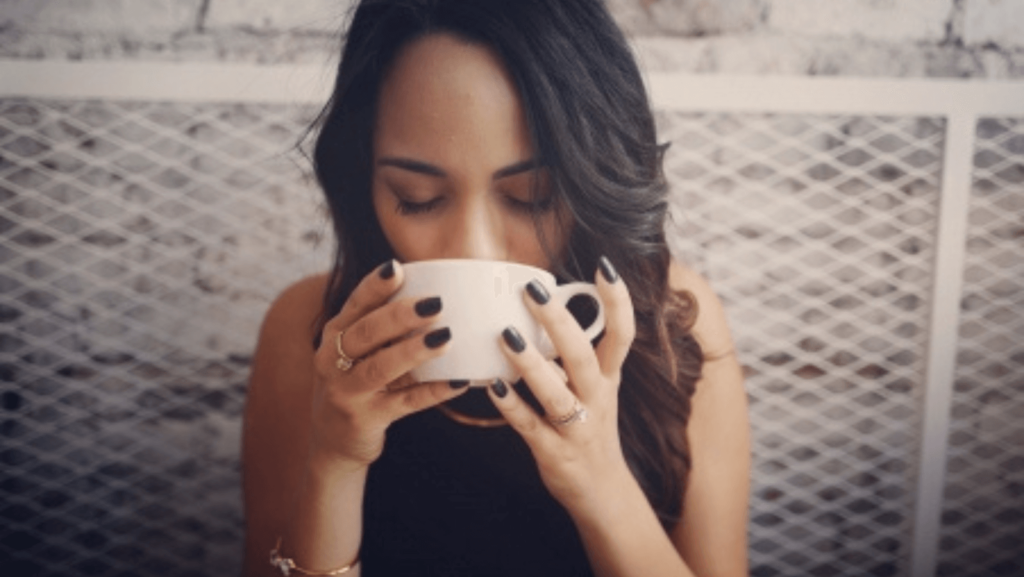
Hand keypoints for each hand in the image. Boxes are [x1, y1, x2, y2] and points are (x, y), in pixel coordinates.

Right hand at [309, 260, 468, 468]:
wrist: (333, 440)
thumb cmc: (357, 382)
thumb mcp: (359, 352)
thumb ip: (385, 328)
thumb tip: (438, 295)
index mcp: (335, 335)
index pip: (355, 304)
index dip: (375, 286)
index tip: (397, 268)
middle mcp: (333, 360)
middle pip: (367, 332)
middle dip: (400, 315)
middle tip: (436, 303)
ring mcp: (347, 392)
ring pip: (381, 367)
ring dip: (414, 351)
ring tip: (446, 338)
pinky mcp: (366, 419)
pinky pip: (406, 403)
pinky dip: (434, 391)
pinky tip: (459, 381)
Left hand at [487, 257, 636, 513]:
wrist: (602, 492)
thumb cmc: (590, 427)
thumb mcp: (597, 388)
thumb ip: (576, 354)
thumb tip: (548, 308)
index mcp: (609, 379)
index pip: (623, 335)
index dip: (618, 302)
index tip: (604, 267)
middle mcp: (598, 400)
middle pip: (584, 357)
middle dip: (560, 323)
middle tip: (533, 291)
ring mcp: (577, 429)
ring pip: (557, 393)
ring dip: (532, 364)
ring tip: (506, 336)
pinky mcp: (555, 453)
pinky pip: (530, 426)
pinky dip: (511, 406)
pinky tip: (492, 386)